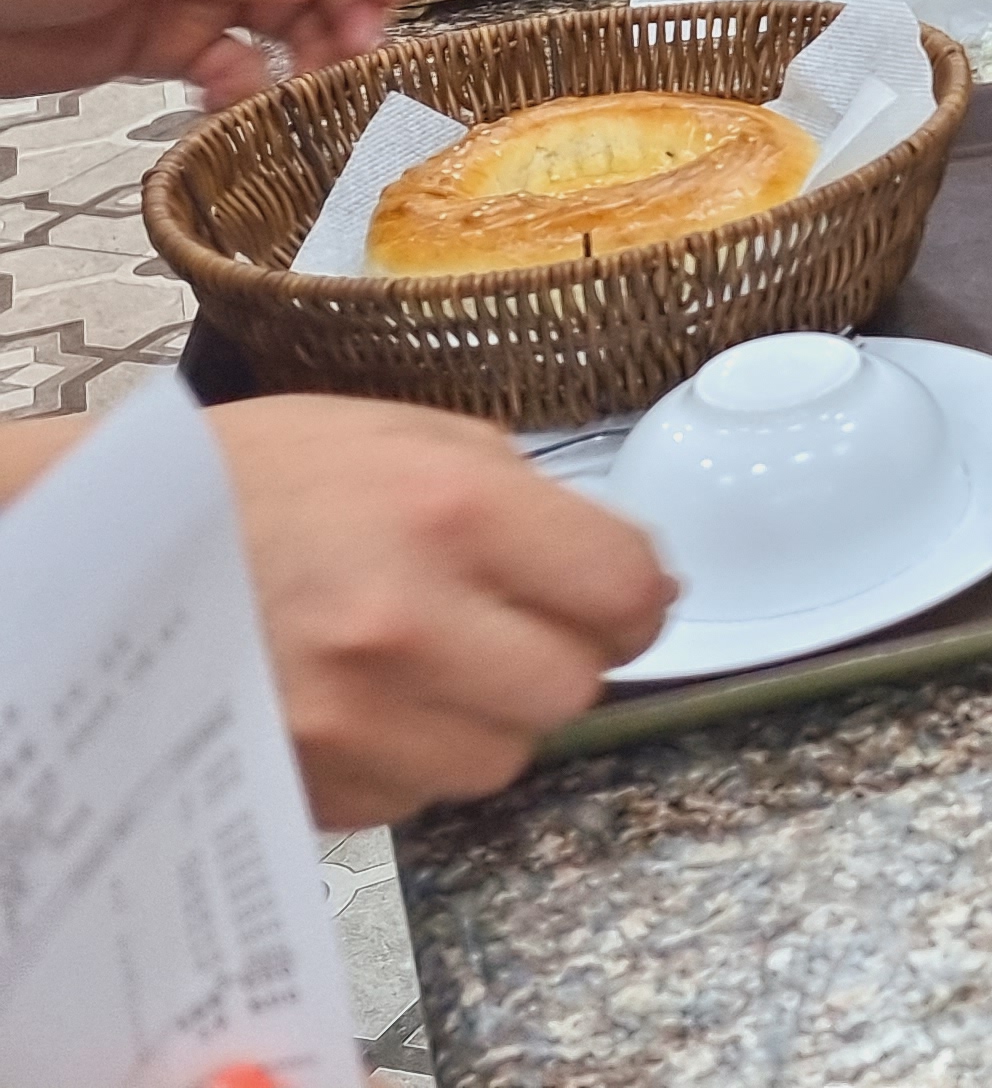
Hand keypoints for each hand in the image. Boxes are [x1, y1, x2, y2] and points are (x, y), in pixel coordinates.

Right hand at [206, 396, 674, 824]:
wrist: (110, 545)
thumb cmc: (266, 477)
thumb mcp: (412, 438)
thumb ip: (522, 503)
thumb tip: (618, 570)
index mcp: (450, 512)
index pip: (625, 590)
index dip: (637, 596)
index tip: (621, 596)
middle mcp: (406, 622)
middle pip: (572, 688)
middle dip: (562, 658)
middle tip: (519, 628)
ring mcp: (348, 715)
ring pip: (500, 758)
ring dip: (487, 717)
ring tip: (429, 663)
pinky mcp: (303, 780)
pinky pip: (414, 796)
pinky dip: (410, 758)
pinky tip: (368, 700)